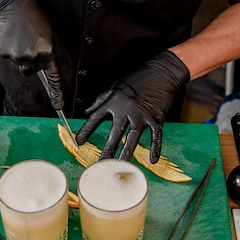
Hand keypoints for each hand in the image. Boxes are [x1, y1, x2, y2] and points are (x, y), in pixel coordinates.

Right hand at [0, 0, 63, 108]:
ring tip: (19, 34)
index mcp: (47, 52)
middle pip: (31, 70)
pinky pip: (8, 57)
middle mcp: (32, 57)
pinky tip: (10, 35)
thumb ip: (48, 52)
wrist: (9, 2)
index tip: (59, 106)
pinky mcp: (3, 53)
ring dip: (19, 52)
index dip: (57, 94)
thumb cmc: (31, 14)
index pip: (53, 78)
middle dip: (31, 60)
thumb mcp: (48, 32)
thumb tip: (46, 69)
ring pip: (19, 63)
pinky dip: (8, 48)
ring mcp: (16, 56)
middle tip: (28, 40)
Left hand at [75, 50, 189, 162]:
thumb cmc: (137, 79)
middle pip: (114, 134)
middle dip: (106, 151)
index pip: (95, 118)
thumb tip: (87, 111)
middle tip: (100, 165)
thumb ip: (101, 100)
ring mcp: (142, 115)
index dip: (86, 130)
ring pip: (133, 138)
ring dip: (126, 154)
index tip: (78, 142)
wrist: (161, 72)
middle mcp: (126, 109)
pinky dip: (155, 149)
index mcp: (114, 101)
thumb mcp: (115, 86)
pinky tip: (152, 161)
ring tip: (121, 166)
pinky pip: (155, 136)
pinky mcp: (156, 118)